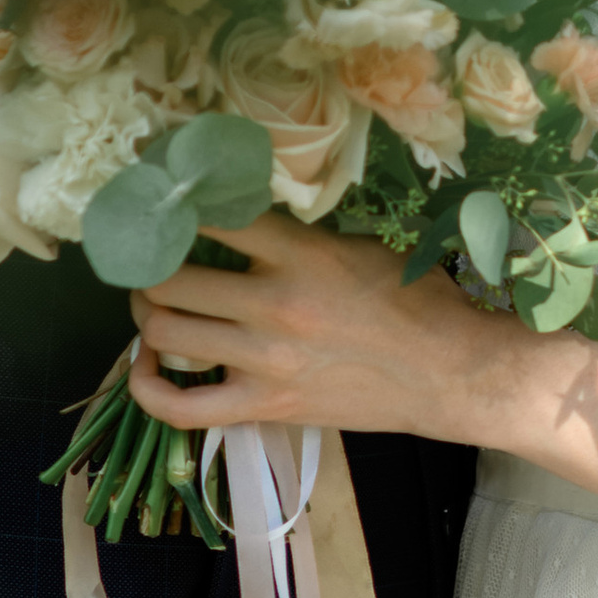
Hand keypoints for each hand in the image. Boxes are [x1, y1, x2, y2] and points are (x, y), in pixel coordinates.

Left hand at [129, 216, 502, 442]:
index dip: (171, 199)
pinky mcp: (265, 407)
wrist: (450, 373)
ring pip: (165, 332)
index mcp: (300, 255)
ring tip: (157, 304)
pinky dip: (148, 386)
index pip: (210, 215)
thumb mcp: (360, 245)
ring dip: (148, 313)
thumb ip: (298, 234)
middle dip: (149, 267)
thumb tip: (240, 214)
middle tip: (155, 261)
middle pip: (168, 279)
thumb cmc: (415, 301)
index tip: (152, 190)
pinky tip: (148, 365)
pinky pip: (179, 406)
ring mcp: (264, 361)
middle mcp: (274, 305)